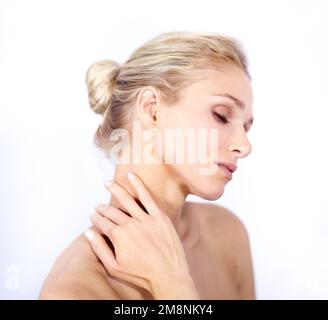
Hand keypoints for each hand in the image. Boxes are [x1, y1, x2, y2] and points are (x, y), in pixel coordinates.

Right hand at [84, 172, 192, 295]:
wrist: (169, 276)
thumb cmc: (142, 274)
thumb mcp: (114, 267)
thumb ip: (99, 248)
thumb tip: (88, 232)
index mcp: (118, 236)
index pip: (102, 222)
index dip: (95, 219)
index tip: (92, 216)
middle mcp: (130, 224)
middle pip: (111, 211)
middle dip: (102, 208)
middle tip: (98, 206)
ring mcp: (145, 219)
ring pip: (126, 199)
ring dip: (115, 189)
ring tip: (107, 183)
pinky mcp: (159, 216)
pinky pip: (147, 197)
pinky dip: (138, 185)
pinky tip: (131, 176)